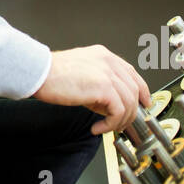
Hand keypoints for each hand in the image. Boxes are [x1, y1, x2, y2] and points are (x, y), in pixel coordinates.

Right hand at [33, 46, 150, 135]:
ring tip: (105, 128)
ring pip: (129, 103)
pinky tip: (98, 128)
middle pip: (134, 89)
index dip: (141, 90)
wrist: (39, 73)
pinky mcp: (104, 87)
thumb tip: (105, 104)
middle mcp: (109, 62)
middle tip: (122, 124)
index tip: (144, 103)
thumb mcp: (80, 73)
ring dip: (120, 121)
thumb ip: (97, 84)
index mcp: (104, 55)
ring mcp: (108, 73)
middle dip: (132, 111)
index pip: (131, 73)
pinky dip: (110, 124)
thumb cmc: (52, 74)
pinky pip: (119, 112)